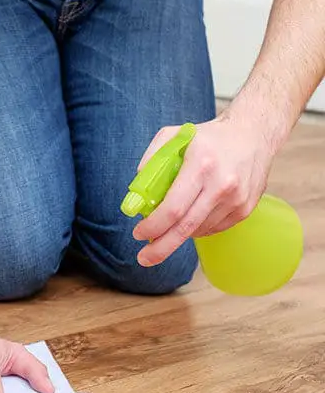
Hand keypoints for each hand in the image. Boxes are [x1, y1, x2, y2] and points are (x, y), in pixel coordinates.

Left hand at [132, 115, 275, 266]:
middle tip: (144, 258)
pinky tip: (191, 215)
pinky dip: (196, 228)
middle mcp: (222, 185)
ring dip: (178, 233)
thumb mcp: (173, 135)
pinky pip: (213, 228)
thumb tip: (138, 193)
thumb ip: (152, 160)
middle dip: (161, 247)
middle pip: (185, 227)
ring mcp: (237, 199)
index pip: (173, 208)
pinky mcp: (245, 209)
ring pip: (198, 230)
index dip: (153, 226)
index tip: (138, 233)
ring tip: (168, 224)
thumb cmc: (208, 137)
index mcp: (201, 165)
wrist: (254, 134)